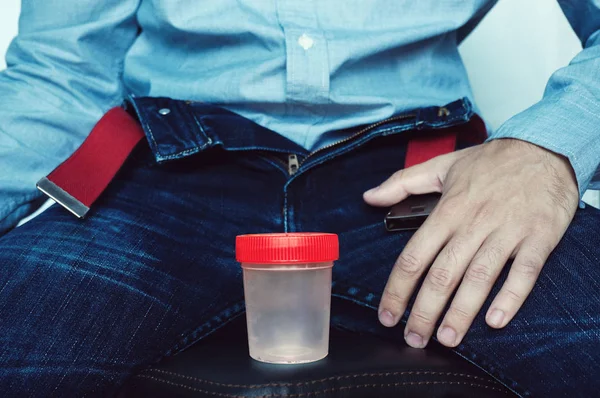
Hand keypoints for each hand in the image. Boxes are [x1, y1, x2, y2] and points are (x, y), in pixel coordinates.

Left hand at [363, 138, 578, 347]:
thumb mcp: (442, 165)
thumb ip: (402, 182)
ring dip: (461, 312)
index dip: (397, 289)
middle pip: (442, 274)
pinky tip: (495, 321)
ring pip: (479, 278)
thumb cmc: (491, 161)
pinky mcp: (537, 238)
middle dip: (424, 311)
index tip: (387, 314)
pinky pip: (525, 272)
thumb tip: (369, 196)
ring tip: (446, 338)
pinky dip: (511, 297)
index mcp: (448, 210)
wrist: (544, 148)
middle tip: (413, 338)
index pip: (414, 256)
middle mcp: (474, 223)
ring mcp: (507, 232)